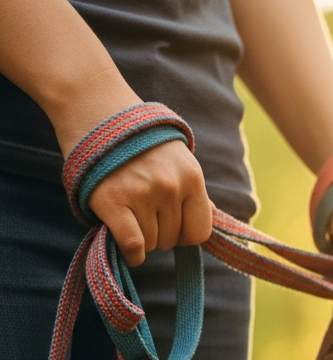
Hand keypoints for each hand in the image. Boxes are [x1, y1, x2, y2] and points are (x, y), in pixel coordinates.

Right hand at [87, 139, 213, 266]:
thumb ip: (191, 189)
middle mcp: (170, 186)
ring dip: (141, 239)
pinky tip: (126, 248)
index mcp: (191, 176)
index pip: (201, 232)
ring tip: (128, 214)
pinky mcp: (112, 200)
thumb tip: (213, 216)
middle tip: (141, 213)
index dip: (185, 235)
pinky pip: (133, 246)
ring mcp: (142, 193)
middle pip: (173, 240)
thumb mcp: (176, 157)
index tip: (171, 226)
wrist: (92, 105)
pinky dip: (131, 254)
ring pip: (152, 244)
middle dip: (159, 234)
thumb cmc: (136, 138)